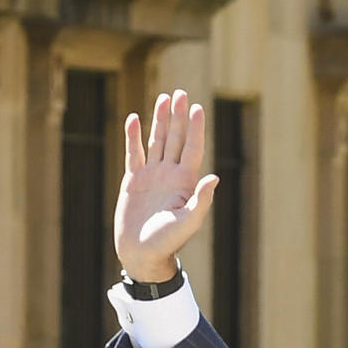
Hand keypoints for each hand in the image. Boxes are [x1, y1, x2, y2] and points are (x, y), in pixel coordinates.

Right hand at [115, 90, 219, 281]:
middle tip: (179, 93)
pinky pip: (134, 153)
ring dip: (160, 120)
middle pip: (176, 138)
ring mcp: (152, 176)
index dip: (195, 128)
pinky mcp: (133, 181)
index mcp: (185, 182)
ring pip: (157, 141)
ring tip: (163, 98)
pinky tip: (134, 119)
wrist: (142, 254)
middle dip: (178, 116)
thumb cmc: (167, 242)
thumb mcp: (188, 223)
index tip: (197, 107)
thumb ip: (201, 201)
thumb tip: (215, 178)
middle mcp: (170, 175)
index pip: (192, 148)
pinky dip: (133, 136)